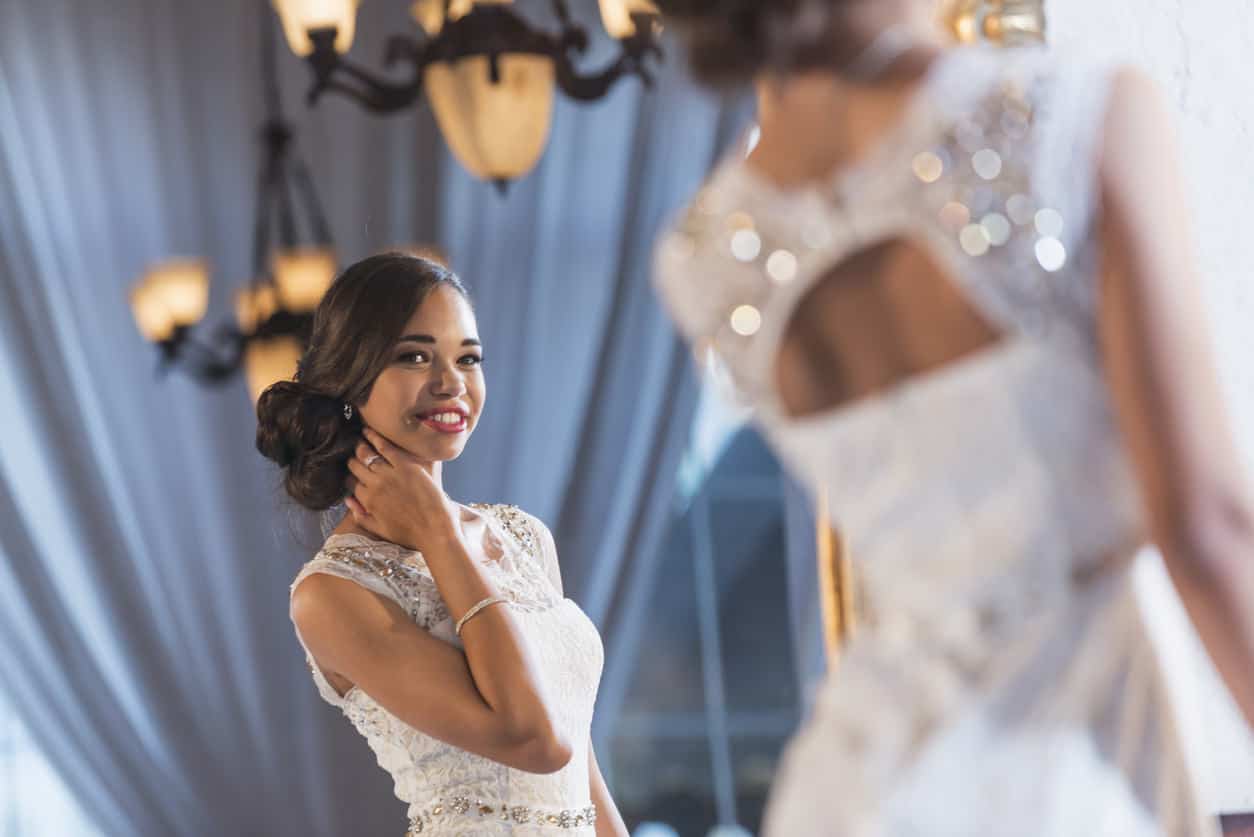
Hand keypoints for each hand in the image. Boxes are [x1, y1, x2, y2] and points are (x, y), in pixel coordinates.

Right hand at [345, 427, 458, 553]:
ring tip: (359, 439)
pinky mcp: (405, 465)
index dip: (350, 476)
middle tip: (355, 453)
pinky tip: (369, 431)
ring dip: (360, 445)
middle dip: (353, 459)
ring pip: (366, 454)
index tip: (353, 472)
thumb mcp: (380, 530)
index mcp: (368, 501)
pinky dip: (374, 437)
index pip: (350, 482)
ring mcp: (389, 474)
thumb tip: (348, 500)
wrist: (435, 530)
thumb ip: (361, 516)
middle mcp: (375, 486)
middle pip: (355, 466)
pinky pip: (385, 447)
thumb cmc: (410, 534)